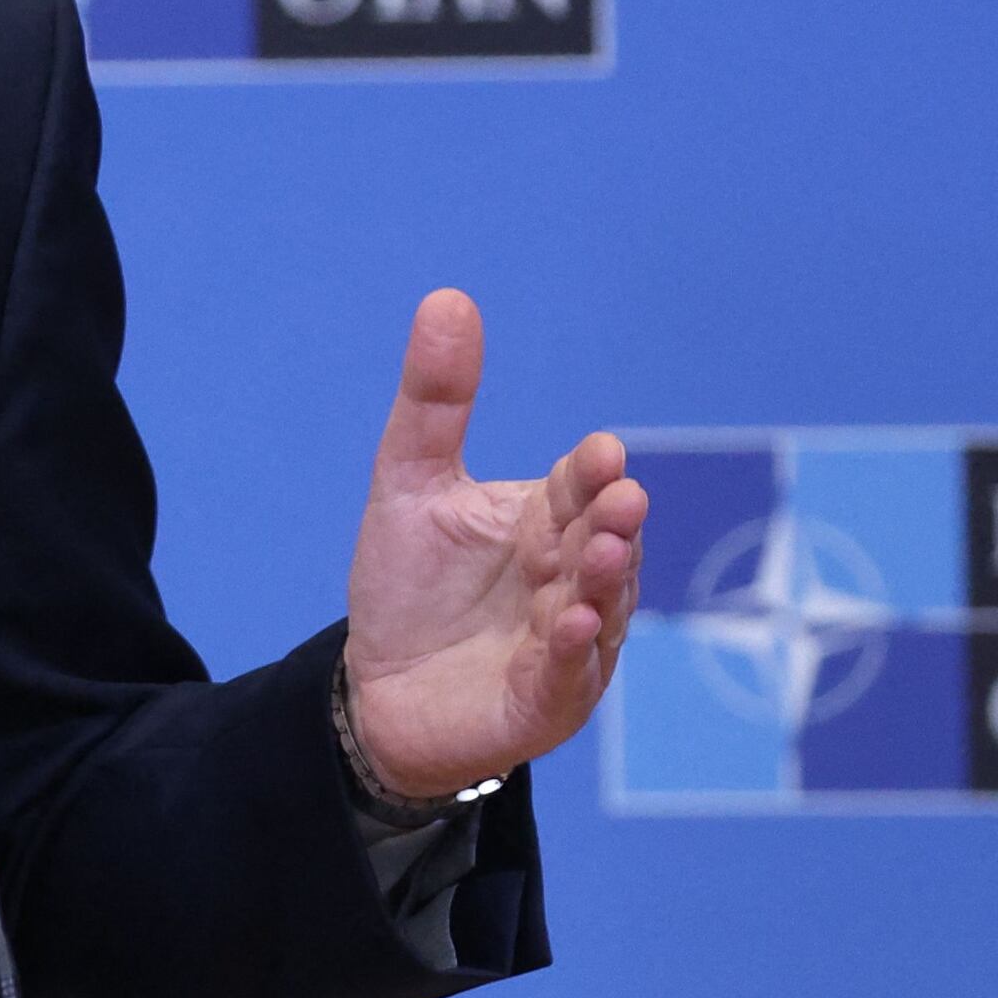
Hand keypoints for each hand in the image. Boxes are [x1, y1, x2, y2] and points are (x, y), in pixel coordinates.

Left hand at [339, 291, 645, 796]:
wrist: (378, 692)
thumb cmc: (410, 588)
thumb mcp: (410, 485)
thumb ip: (436, 402)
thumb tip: (449, 297)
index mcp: (548, 522)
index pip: (580, 486)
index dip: (590, 473)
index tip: (601, 453)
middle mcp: (571, 578)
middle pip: (603, 540)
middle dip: (613, 520)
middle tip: (619, 496)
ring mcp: (569, 642)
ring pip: (599, 605)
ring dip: (605, 581)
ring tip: (602, 553)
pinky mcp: (546, 700)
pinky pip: (568, 673)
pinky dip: (573, 650)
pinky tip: (571, 624)